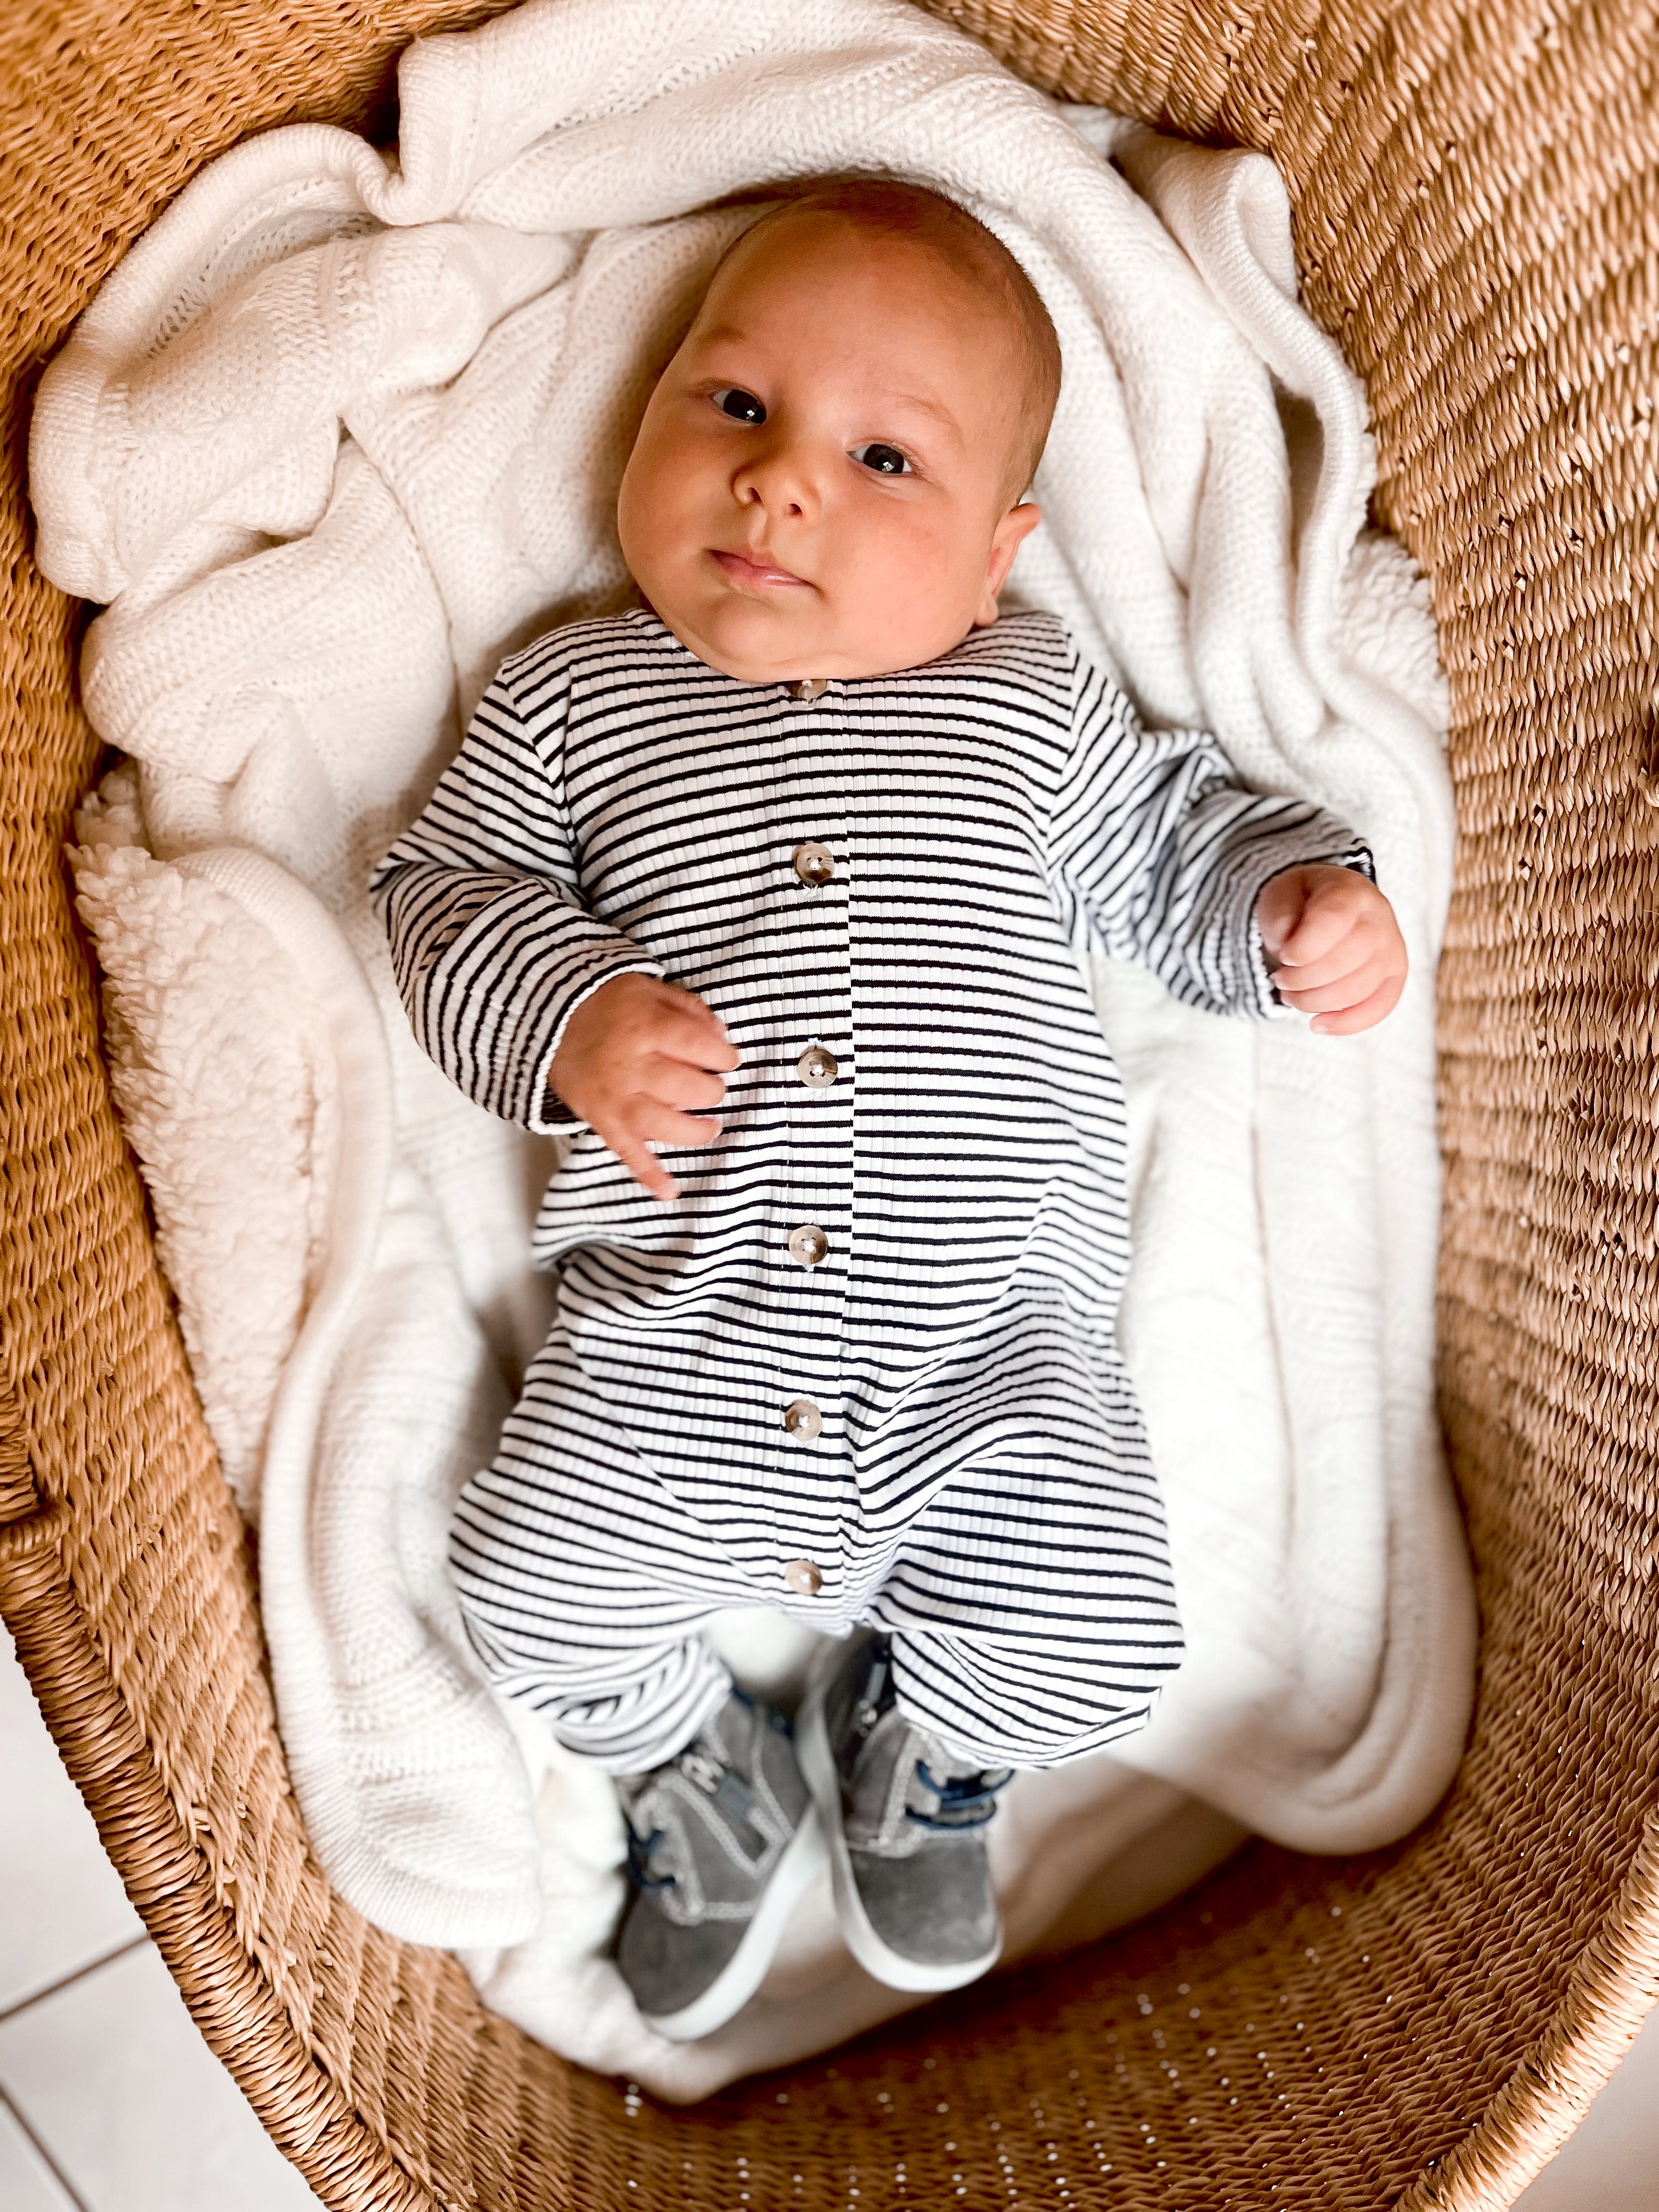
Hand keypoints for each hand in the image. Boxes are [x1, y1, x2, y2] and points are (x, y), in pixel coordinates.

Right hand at [551, 973, 737, 1199]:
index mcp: (646, 1027)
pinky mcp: (602, 1120)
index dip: (723, 1056)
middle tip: (710, 1086)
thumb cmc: (605, 1004)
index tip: (726, 1058)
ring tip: (709, 1127)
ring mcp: (616, 1098)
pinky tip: (670, 1192)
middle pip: (689, 1088)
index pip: (701, 1047)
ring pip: (665, 1124)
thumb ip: (688, 1009)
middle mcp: (632, 1066)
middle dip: (711, 1090)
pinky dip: (648, 1174)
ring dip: (695, 1131)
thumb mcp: (647, 987)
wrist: (546, 1020)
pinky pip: (627, 1151)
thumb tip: (721, 1037)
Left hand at [1256, 864, 1406, 1035]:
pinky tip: (1318, 1025)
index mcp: (1351, 891)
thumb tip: (1288, 952)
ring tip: (1291, 996)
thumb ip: (1280, 918)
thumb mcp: (1280, 897)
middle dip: (1304, 979)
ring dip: (1317, 1002)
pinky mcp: (1395, 975)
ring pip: (1359, 988)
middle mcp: (1379, 917)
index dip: (1305, 947)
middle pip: (1346, 960)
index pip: (1333, 921)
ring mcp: (1392, 948)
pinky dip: (1348, 1022)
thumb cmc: (1302, 902)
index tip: (1284, 958)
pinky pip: (1380, 1006)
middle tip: (1280, 980)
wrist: (1329, 904)